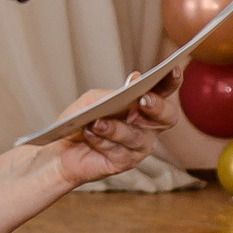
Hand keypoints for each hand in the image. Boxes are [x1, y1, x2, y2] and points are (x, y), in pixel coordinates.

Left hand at [46, 76, 179, 187]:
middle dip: (157, 107)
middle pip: (167, 117)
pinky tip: (89, 133)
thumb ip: (112, 93)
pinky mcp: (126, 162)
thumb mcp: (93, 100)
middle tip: (142, 100)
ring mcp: (139, 146)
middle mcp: (148, 125)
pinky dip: (101, 140)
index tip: (171, 70)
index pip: (164, 90)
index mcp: (144, 105)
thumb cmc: (82, 119)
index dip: (171, 80)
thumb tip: (133, 82)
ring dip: (116, 128)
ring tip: (97, 122)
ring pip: (137, 137)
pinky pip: (119, 151)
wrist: (61, 149)